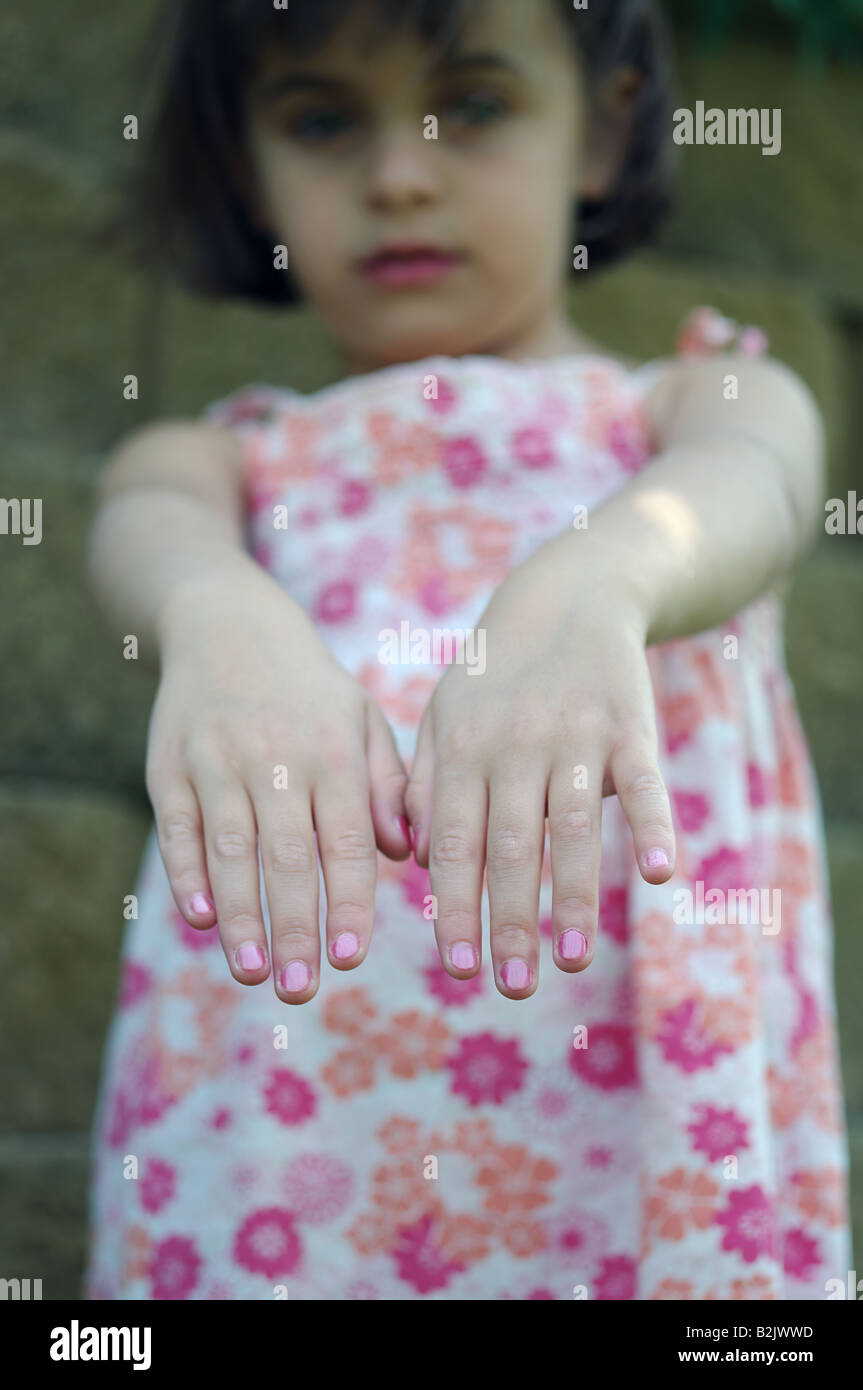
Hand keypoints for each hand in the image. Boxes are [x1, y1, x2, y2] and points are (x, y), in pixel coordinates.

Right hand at [146, 563, 410, 1002]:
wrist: (226, 625)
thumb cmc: (309, 690)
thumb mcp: (361, 720)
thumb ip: (385, 786)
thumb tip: (406, 857)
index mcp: (333, 751)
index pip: (345, 838)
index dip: (346, 900)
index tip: (351, 958)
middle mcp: (275, 757)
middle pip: (285, 854)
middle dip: (294, 926)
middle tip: (301, 989)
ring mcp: (217, 760)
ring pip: (230, 848)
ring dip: (241, 916)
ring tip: (254, 972)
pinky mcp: (169, 765)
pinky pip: (178, 826)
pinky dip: (186, 873)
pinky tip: (199, 918)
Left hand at [405, 545, 675, 997]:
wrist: (569, 597)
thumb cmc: (495, 677)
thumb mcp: (442, 716)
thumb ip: (423, 784)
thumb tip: (412, 861)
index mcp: (461, 749)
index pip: (452, 841)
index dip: (456, 905)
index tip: (458, 968)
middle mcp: (513, 745)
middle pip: (509, 846)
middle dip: (509, 921)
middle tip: (510, 986)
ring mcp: (575, 735)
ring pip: (571, 826)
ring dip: (573, 898)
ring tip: (572, 960)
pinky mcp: (630, 726)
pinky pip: (643, 782)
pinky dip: (650, 824)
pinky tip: (656, 873)